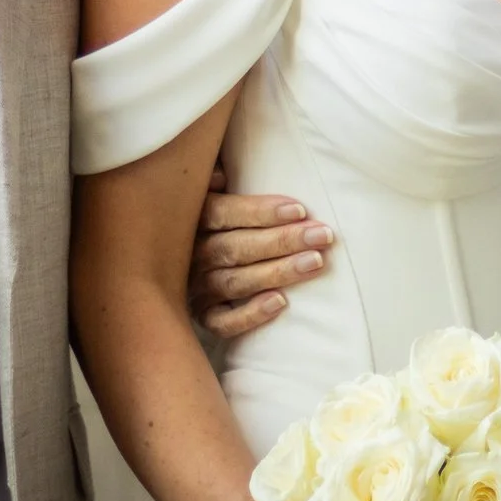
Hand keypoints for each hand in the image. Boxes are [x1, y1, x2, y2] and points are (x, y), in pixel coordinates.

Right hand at [190, 168, 334, 336]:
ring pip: (235, 282)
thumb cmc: (217, 215)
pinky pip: (222, 322)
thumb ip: (213, 177)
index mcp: (192, 218)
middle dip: (282, 241)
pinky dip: (249, 315)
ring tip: (315, 262)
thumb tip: (222, 178)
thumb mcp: (209, 188)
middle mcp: (190, 255)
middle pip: (235, 248)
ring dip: (277, 273)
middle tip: (322, 236)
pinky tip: (280, 303)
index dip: (260, 211)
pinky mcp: (202, 316)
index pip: (223, 213)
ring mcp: (195, 287)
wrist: (177, 261)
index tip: (300, 210)